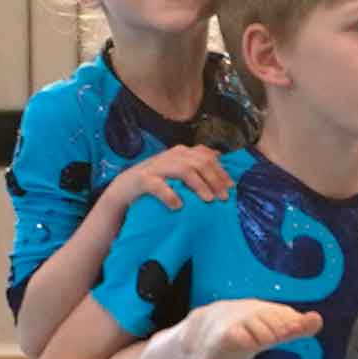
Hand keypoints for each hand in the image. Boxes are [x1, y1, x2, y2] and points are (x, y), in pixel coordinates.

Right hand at [110, 146, 234, 212]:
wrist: (126, 187)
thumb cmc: (157, 180)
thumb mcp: (178, 168)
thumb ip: (196, 162)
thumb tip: (219, 156)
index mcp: (181, 152)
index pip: (206, 156)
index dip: (221, 171)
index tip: (231, 187)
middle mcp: (171, 156)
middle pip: (199, 162)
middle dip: (214, 179)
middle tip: (223, 197)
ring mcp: (157, 166)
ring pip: (183, 170)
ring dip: (198, 185)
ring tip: (208, 200)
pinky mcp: (143, 179)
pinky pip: (158, 185)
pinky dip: (169, 195)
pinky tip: (179, 206)